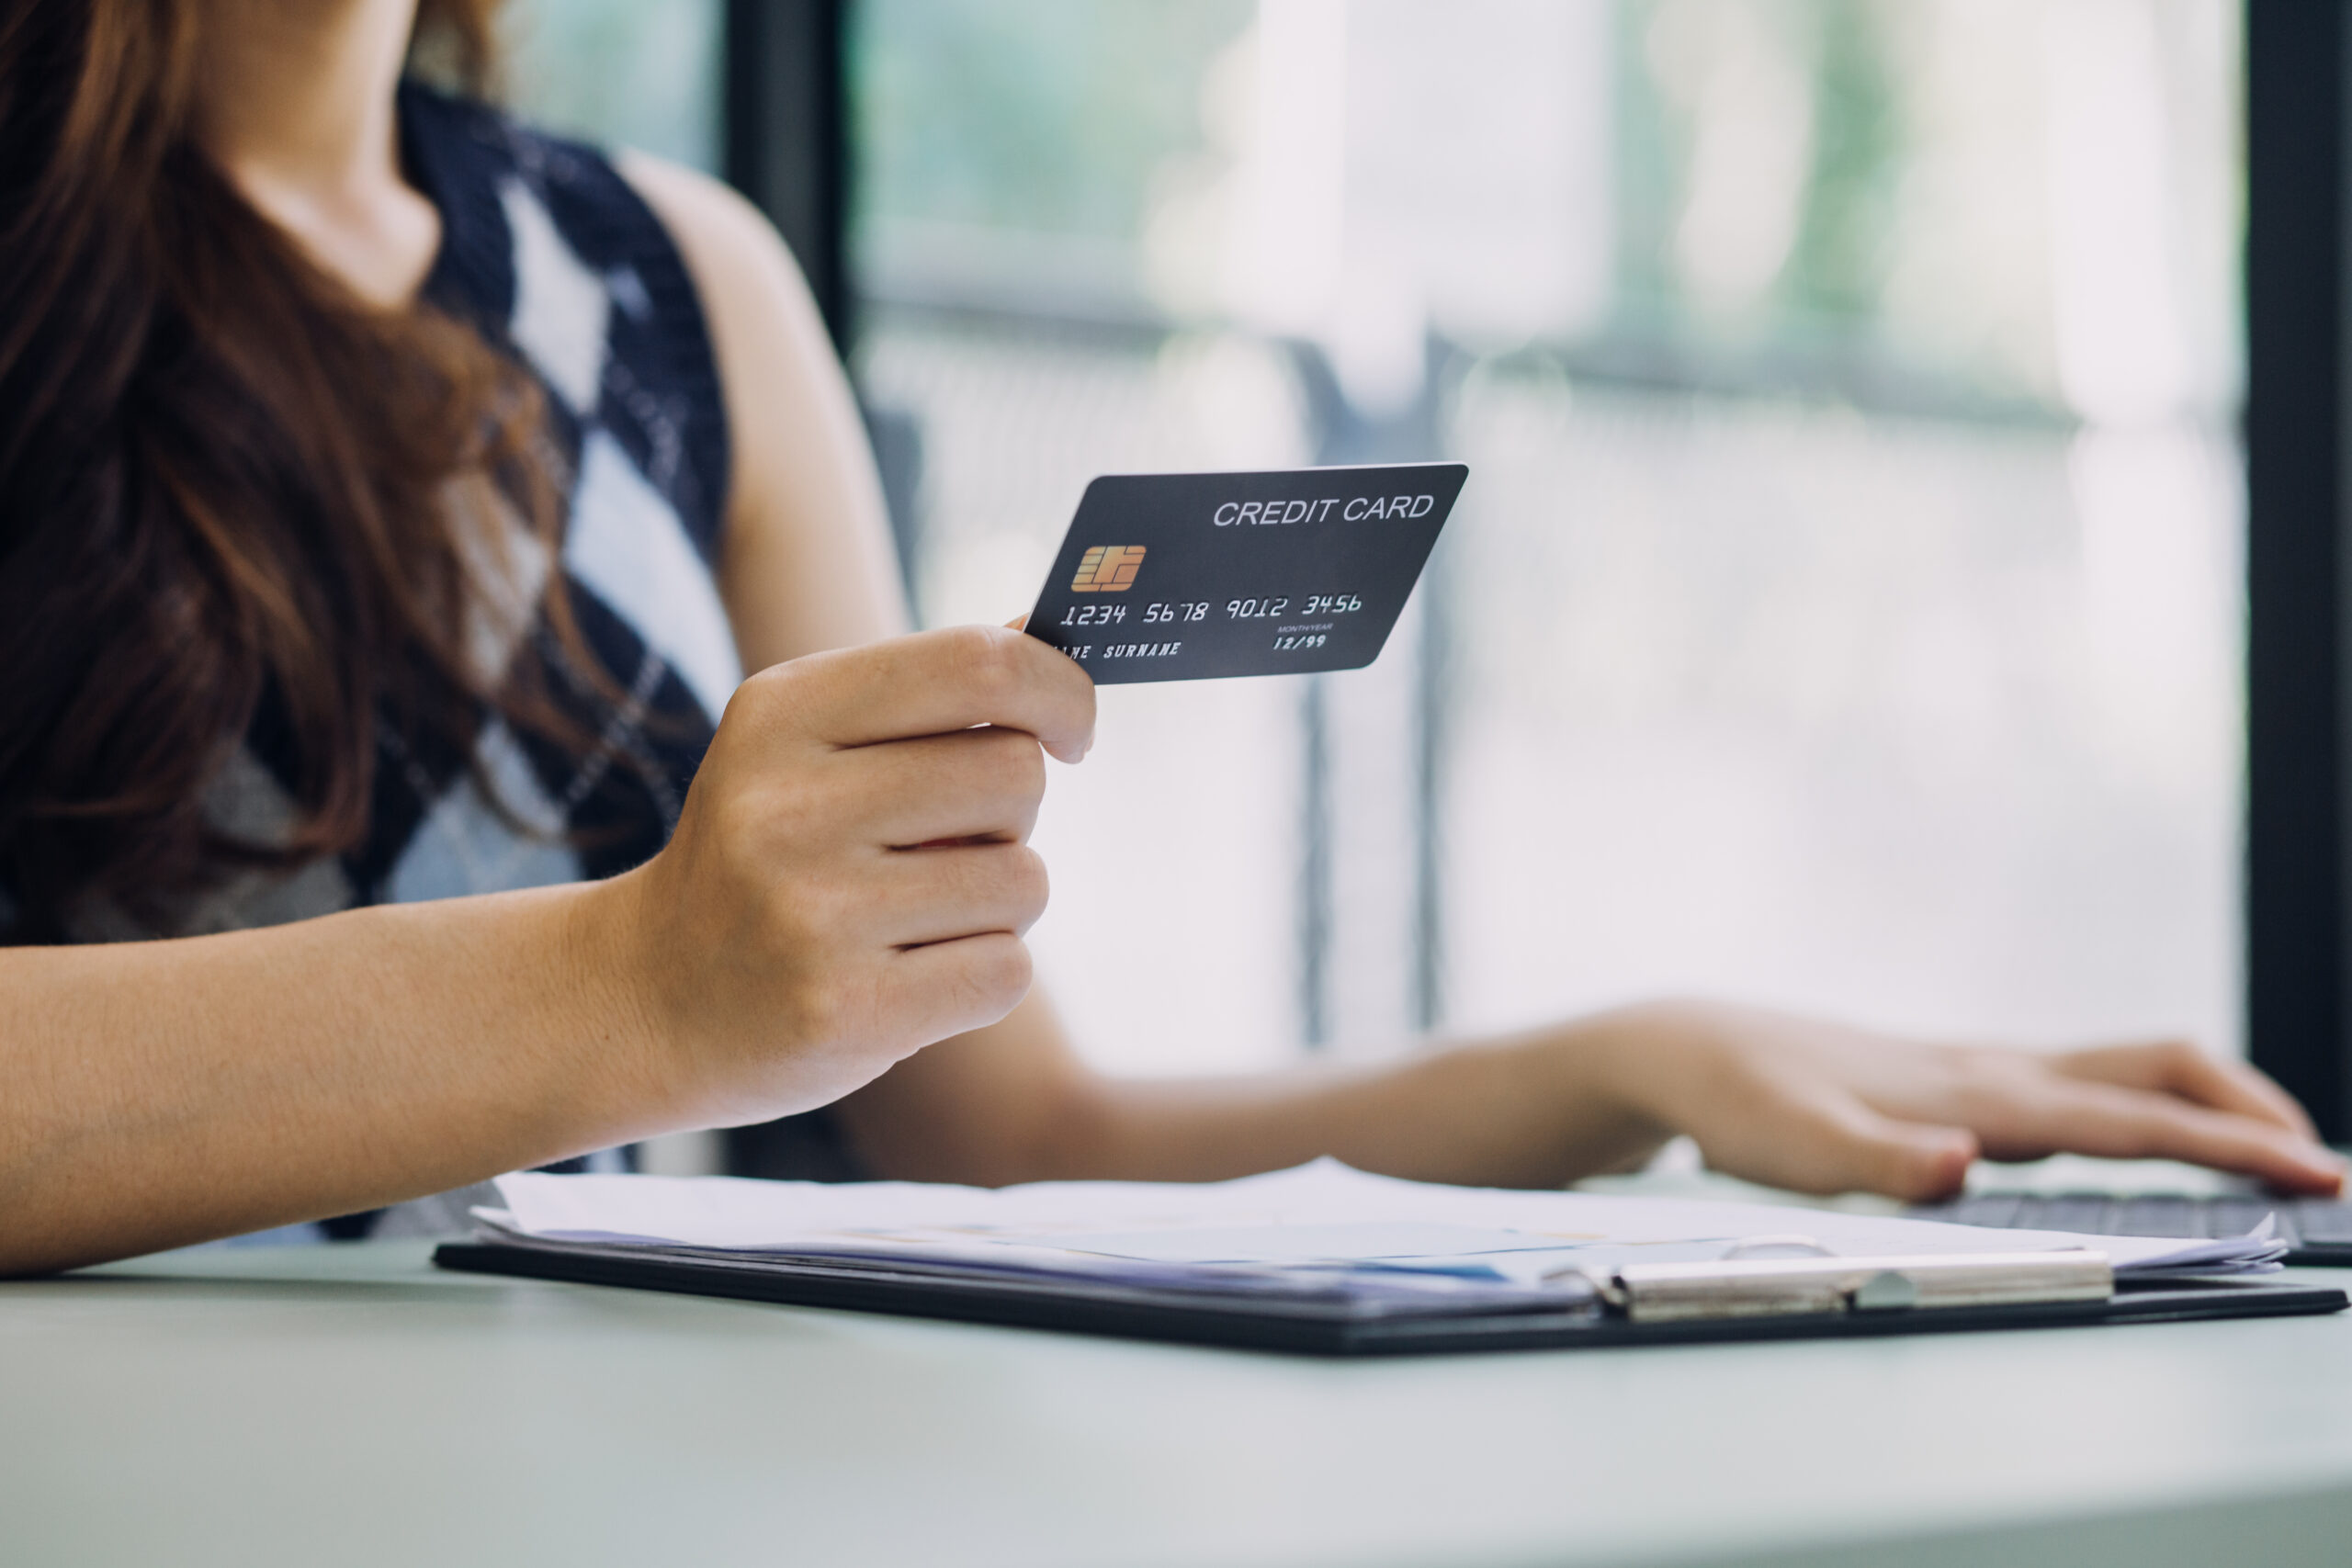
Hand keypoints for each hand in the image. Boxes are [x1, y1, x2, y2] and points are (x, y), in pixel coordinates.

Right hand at [594, 624, 1093, 1126]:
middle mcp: (787, 806)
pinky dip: (985, 974)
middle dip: (1013, 815)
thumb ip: (926, 694)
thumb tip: (1050, 640)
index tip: (1071, 731)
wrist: (648, 998)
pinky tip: (912, 975)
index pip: (979, 666)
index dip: (1060, 690)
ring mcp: (813, 914)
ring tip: (917, 915)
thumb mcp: (804, 746)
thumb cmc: (763, 855)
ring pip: (1025, 881)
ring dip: (1000, 902)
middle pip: (1016, 776)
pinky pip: (1007, 971)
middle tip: (951, 844)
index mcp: (781, 713)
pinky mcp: (846, 1011)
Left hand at [1578, 1001, 2346, 1199]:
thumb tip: (1964, 1165)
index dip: (2233, 1151)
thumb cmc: (1738, 1099)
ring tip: (2277, 1157)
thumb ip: (1878, 1161)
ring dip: (2211, 1106)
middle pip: (2159, 1071)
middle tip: (2327, 1175)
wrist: (1687, 1049)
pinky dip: (2153, 1108)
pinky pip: (2087, 1088)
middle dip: (2252, 1114)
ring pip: (2128, 1071)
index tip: (2319, 1180)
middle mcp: (1993, 1072)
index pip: (2132, 1122)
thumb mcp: (1792, 1148)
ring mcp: (1980, 1071)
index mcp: (1976, 1093)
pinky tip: (2156, 1142)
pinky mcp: (1960, 1082)